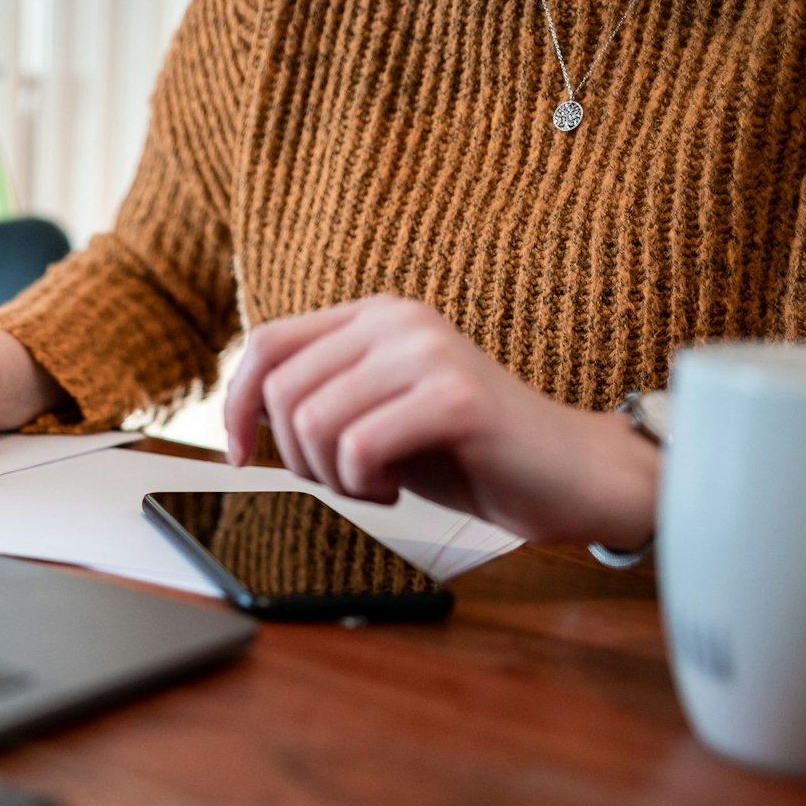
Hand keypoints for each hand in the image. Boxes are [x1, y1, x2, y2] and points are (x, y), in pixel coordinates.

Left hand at [222, 295, 657, 547]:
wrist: (569, 474)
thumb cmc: (467, 452)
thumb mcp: (376, 414)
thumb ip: (319, 398)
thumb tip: (240, 413)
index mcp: (374, 317)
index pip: (266, 346)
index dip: (235, 406)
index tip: (241, 458)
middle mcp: (398, 320)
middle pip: (283, 393)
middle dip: (298, 458)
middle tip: (349, 480)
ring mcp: (429, 352)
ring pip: (315, 423)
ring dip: (334, 477)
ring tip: (380, 483)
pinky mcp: (455, 398)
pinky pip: (359, 448)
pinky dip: (365, 486)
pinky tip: (400, 488)